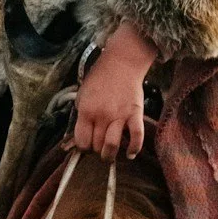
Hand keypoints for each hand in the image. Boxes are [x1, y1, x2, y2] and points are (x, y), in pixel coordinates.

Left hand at [72, 21, 156, 161]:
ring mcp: (119, 116)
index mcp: (86, 111)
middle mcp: (101, 115)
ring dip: (110, 155)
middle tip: (99, 146)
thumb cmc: (99, 79)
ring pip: (112, 146)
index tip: (87, 145)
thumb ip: (81, 116)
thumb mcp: (82, 96)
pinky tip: (130, 154)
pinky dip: (134, 149)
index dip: (83, 147)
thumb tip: (80, 136)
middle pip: (97, 146)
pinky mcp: (135, 114)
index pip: (82, 141)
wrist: (121, 63)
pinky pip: (136, 137)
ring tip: (110, 154)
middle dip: (97, 150)